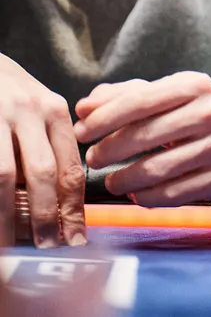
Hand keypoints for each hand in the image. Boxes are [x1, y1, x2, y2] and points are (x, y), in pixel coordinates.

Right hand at [0, 54, 85, 246]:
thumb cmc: (8, 91)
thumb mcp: (38, 105)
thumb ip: (52, 141)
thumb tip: (65, 196)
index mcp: (53, 110)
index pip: (70, 165)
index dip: (74, 206)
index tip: (76, 236)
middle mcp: (27, 112)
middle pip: (42, 173)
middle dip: (45, 215)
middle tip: (47, 246)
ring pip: (4, 177)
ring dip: (7, 215)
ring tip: (9, 244)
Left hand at [74, 73, 210, 206]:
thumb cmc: (184, 113)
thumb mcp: (160, 95)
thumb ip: (119, 97)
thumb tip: (84, 108)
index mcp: (194, 86)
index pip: (140, 101)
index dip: (104, 119)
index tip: (81, 133)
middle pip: (146, 136)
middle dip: (109, 150)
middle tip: (92, 159)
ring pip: (156, 170)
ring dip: (123, 180)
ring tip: (111, 181)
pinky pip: (172, 194)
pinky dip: (145, 197)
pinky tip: (135, 192)